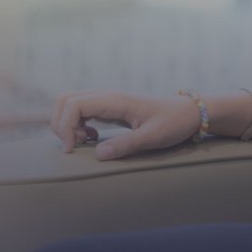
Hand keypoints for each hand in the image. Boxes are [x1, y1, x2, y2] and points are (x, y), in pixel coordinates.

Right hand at [51, 91, 200, 159]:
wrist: (190, 112)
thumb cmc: (175, 122)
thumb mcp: (153, 137)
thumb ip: (126, 145)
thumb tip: (98, 154)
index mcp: (116, 100)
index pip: (74, 104)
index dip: (65, 126)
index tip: (73, 149)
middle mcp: (108, 96)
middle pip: (65, 100)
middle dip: (61, 124)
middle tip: (75, 145)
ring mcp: (108, 100)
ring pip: (71, 103)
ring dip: (68, 124)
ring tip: (86, 142)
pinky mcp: (111, 108)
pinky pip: (82, 110)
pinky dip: (78, 124)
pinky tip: (94, 138)